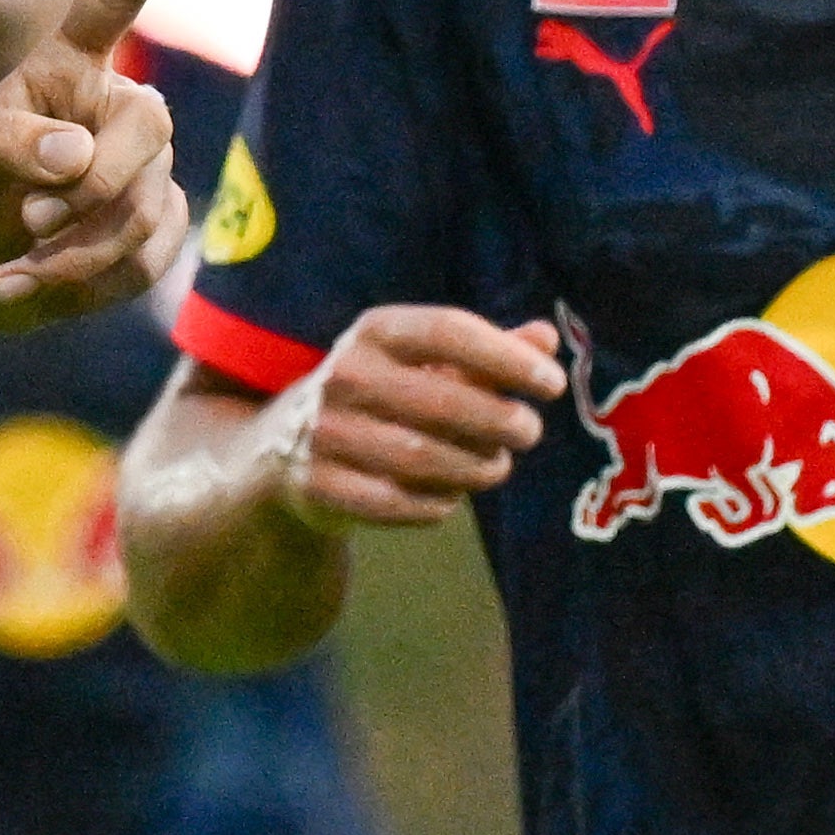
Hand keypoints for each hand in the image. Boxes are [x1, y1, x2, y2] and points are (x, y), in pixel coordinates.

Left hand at [0, 0, 197, 323]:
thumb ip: (2, 149)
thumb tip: (74, 155)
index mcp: (65, 68)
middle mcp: (115, 108)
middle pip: (146, 131)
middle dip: (91, 189)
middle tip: (25, 223)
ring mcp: (144, 169)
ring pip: (146, 210)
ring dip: (75, 255)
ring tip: (4, 276)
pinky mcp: (156, 225)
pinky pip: (149, 260)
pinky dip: (87, 287)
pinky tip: (25, 292)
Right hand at [257, 308, 566, 530]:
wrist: (282, 451)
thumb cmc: (379, 395)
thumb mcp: (424, 362)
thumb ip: (487, 353)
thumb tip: (548, 339)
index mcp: (375, 331)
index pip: (448, 331)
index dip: (507, 358)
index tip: (553, 383)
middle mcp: (344, 375)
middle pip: (442, 400)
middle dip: (500, 421)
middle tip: (530, 432)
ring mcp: (327, 432)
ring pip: (424, 458)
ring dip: (476, 467)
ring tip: (498, 466)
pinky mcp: (320, 485)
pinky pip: (398, 503)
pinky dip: (438, 503)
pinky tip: (453, 495)